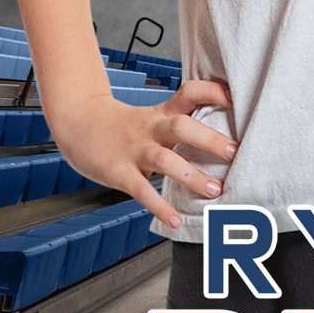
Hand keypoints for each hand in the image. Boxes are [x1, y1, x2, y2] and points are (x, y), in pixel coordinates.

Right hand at [47, 78, 238, 229]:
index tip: (235, 99)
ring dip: (191, 176)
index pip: (189, 93)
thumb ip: (181, 121)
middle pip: (181, 126)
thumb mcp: (153, 116)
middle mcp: (151, 129)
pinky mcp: (119, 172)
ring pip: (165, 160)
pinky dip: (159, 206)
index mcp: (162, 113)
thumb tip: (222, 135)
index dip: (212, 92)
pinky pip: (142, 190)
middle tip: (234, 152)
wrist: (78, 124)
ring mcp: (135, 150)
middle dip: (209, 139)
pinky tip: (175, 220)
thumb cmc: (124, 125)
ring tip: (214, 190)